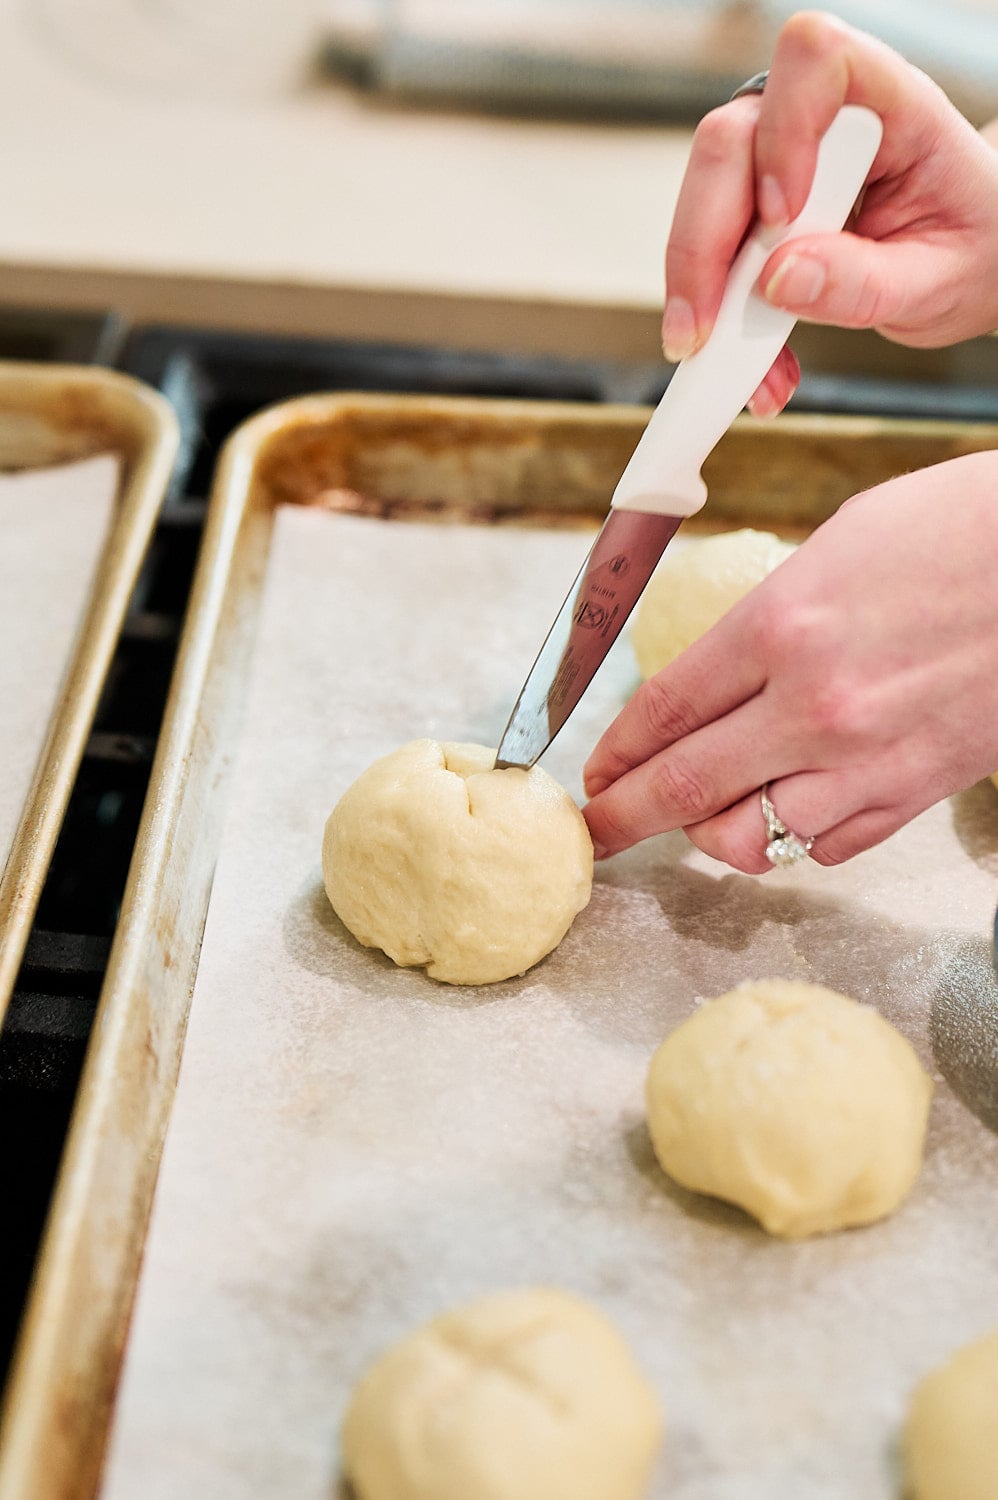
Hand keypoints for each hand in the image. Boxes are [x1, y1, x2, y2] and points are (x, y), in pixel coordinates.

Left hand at [582, 451, 997, 870]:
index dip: (614, 751)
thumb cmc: (962, 529)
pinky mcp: (919, 789)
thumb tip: (722, 673)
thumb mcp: (839, 545)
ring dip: (712, 834)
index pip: (663, 711)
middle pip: (684, 788)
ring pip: (753, 840)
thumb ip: (769, 620)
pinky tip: (787, 809)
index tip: (591, 775)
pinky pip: (830, 847)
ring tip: (704, 813)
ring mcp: (870, 758)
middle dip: (623, 818)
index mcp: (782, 625)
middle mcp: (815, 704)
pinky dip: (795, 839)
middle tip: (593, 833)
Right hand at [662, 10, 997, 415]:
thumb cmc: (969, 248)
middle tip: (700, 334)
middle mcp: (820, 119)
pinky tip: (756, 368)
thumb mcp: (937, 281)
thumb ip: (865, 282)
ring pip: (700, 199)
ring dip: (704, 294)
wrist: (968, 263)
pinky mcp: (751, 208)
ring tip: (742, 372)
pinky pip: (710, 254)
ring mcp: (775, 158)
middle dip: (703, 246)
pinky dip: (721, 319)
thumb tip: (778, 280)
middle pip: (729, 143)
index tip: (781, 217)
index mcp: (892, 104)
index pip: (816, 63)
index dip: (784, 131)